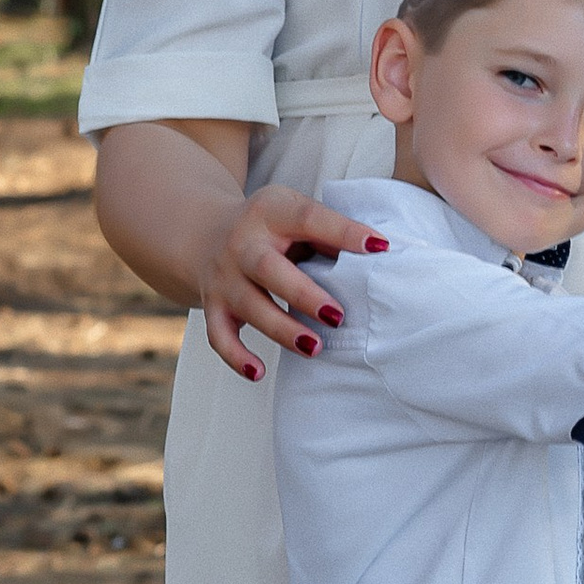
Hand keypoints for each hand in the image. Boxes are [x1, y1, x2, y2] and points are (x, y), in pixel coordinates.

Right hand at [199, 186, 389, 378]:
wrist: (205, 233)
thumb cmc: (269, 228)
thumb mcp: (293, 212)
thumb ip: (327, 231)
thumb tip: (374, 255)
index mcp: (270, 211)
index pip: (307, 217)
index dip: (343, 232)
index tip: (379, 247)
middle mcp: (241, 244)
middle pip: (267, 268)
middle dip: (303, 295)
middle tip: (337, 317)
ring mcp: (224, 277)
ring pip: (249, 306)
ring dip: (282, 330)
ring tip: (315, 348)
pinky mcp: (213, 305)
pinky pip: (219, 335)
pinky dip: (236, 356)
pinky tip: (258, 372)